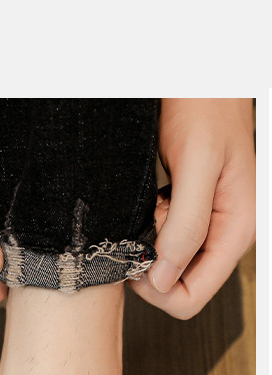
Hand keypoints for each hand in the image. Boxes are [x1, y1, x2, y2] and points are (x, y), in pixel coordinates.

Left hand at [131, 98, 254, 318]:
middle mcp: (225, 234)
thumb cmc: (205, 105)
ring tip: (152, 206)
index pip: (190, 298)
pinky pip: (163, 243)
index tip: (137, 258)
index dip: (156, 288)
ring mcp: (209, 227)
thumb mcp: (196, 163)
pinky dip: (149, 228)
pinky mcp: (191, 216)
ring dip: (149, 245)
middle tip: (146, 224)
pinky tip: (152, 202)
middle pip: (177, 288)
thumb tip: (165, 279)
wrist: (200, 76)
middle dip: (151, 266)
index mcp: (237, 230)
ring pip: (167, 268)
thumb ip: (186, 224)